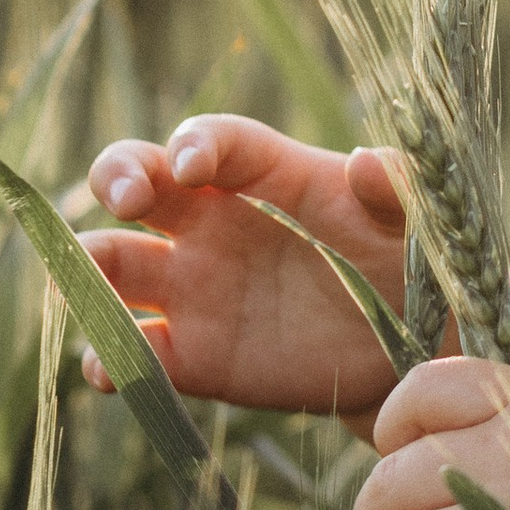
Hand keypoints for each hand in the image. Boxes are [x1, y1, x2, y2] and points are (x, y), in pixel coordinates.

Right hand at [79, 114, 407, 420]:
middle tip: (126, 200)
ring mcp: (195, 287)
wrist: (413, 351)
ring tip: (90, 285)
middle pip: (138, 179)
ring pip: (115, 262)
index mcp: (267, 173)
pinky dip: (110, 358)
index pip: (212, 139)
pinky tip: (110, 370)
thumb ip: (396, 189)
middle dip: (117, 177)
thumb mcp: (419, 219)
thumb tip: (364, 162)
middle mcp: (214, 221)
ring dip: (91, 267)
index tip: (191, 164)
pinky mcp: (193, 356)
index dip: (194, 143)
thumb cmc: (413, 263)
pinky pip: (134, 352)